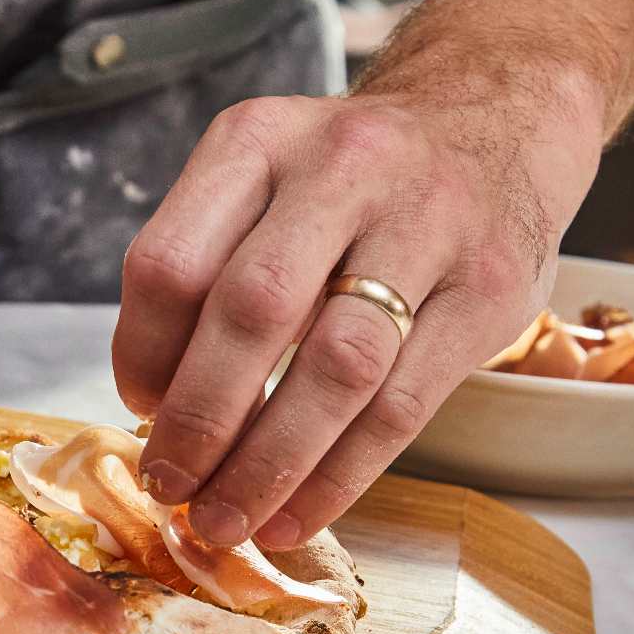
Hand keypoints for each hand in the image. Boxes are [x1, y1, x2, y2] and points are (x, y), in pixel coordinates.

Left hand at [113, 78, 603, 548]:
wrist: (497, 114)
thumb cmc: (352, 178)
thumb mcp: (266, 175)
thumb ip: (209, 265)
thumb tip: (154, 403)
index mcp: (260, 140)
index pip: (172, 259)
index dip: (142, 351)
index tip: (137, 406)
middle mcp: (344, 168)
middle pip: (254, 311)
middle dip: (200, 418)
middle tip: (170, 484)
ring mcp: (429, 225)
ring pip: (336, 367)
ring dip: (269, 462)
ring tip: (227, 519)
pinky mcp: (491, 289)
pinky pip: (403, 405)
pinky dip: (339, 475)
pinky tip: (295, 515)